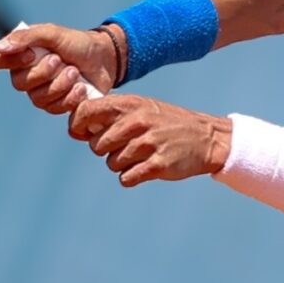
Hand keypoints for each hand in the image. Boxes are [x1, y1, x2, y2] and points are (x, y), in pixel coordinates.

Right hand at [0, 23, 122, 113]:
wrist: (105, 58)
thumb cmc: (77, 43)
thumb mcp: (53, 33)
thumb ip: (26, 38)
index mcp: (21, 55)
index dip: (10, 61)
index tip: (31, 54)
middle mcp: (27, 75)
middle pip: (20, 83)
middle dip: (43, 72)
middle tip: (60, 60)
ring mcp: (42, 92)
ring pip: (39, 98)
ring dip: (60, 84)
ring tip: (75, 72)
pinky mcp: (58, 105)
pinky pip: (55, 108)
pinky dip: (70, 97)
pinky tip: (81, 88)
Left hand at [69, 95, 231, 186]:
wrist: (207, 138)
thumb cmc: (167, 123)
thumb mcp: (142, 107)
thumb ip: (112, 113)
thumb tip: (77, 127)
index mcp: (131, 104)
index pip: (85, 112)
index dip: (78, 126)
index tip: (85, 133)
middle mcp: (137, 122)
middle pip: (96, 145)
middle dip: (106, 150)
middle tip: (125, 146)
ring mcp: (147, 144)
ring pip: (111, 164)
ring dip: (122, 164)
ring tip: (142, 155)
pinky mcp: (156, 165)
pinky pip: (126, 178)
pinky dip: (132, 177)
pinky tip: (146, 167)